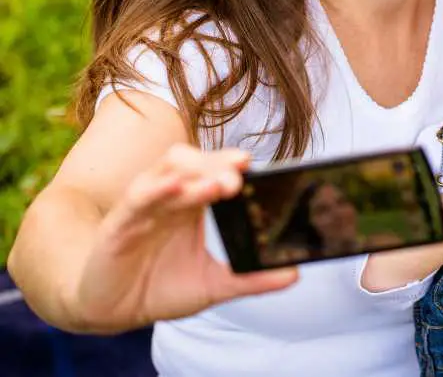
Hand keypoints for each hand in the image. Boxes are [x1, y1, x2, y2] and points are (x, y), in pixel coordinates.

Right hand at [73, 144, 298, 332]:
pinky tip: (174, 187)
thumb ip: (251, 278)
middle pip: (195, 163)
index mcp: (194, 204)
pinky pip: (137, 197)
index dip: (233, 165)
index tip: (255, 167)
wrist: (114, 311)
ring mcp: (145, 205)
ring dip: (194, 172)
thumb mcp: (213, 284)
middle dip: (218, 165)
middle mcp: (170, 197)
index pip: (216, 171)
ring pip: (168, 171)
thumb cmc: (162, 287)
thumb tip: (295, 273)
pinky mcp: (119, 223)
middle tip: (240, 176)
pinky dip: (156, 188)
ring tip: (218, 183)